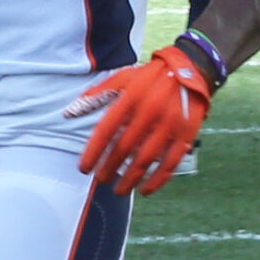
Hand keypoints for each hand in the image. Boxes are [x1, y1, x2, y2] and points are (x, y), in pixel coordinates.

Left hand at [65, 44, 214, 194]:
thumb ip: (96, 95)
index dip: (93, 152)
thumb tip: (68, 113)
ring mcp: (169, 125)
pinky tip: (145, 189)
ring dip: (130, 178)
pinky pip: (171, 162)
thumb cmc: (151, 77)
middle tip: (100, 180)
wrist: (191, 70)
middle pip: (124, 148)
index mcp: (131, 98)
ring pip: (146, 159)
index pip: (106, 131)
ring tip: (118, 190)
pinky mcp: (186, 134)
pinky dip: (158, 179)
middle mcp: (150, 112)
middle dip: (109, 168)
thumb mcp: (123, 78)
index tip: (84, 168)